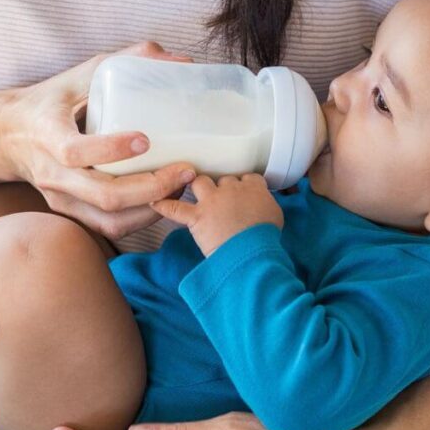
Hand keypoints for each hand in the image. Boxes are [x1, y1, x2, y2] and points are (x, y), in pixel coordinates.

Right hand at [0, 41, 197, 239]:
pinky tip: (163, 199)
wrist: (8, 135)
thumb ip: (128, 60)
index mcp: (48, 134)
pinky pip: (109, 227)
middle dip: (152, 188)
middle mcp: (52, 173)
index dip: (111, 149)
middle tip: (185, 170)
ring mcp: (60, 198)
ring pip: (110, 219)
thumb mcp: (81, 73)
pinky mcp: (70, 212)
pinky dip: (141, 219)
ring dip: (152, 208)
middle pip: (104, 195)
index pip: (75, 151)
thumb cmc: (51, 101)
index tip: (146, 140)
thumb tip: (181, 60)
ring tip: (180, 187)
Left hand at [151, 174, 282, 255]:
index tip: (243, 193)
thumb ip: (265, 205)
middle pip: (223, 179)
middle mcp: (231, 188)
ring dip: (197, 187)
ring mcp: (212, 201)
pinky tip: (154, 203)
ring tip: (195, 192)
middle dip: (221, 188)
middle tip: (222, 201)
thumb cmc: (266, 237)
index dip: (243, 185)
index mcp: (253, 187)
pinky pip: (175, 208)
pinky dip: (164, 206)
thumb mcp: (275, 216)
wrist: (252, 251)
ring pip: (200, 182)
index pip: (247, 178)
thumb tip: (260, 207)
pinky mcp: (197, 217)